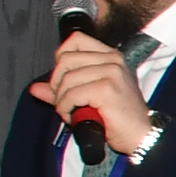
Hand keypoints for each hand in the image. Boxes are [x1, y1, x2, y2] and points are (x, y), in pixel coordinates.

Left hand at [33, 27, 157, 154]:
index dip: (60, 59)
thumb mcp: (88, 98)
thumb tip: (34, 88)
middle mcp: (112, 60)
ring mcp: (111, 72)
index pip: (75, 40)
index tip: (63, 80)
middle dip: (56, 83)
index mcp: (110, 56)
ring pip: (66, 79)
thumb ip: (62, 90)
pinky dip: (66, 108)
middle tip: (63, 101)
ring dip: (61, 100)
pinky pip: (71, 94)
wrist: (141, 136)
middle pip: (65, 59)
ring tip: (70, 112)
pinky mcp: (106, 88)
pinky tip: (73, 117)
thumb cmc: (118, 118)